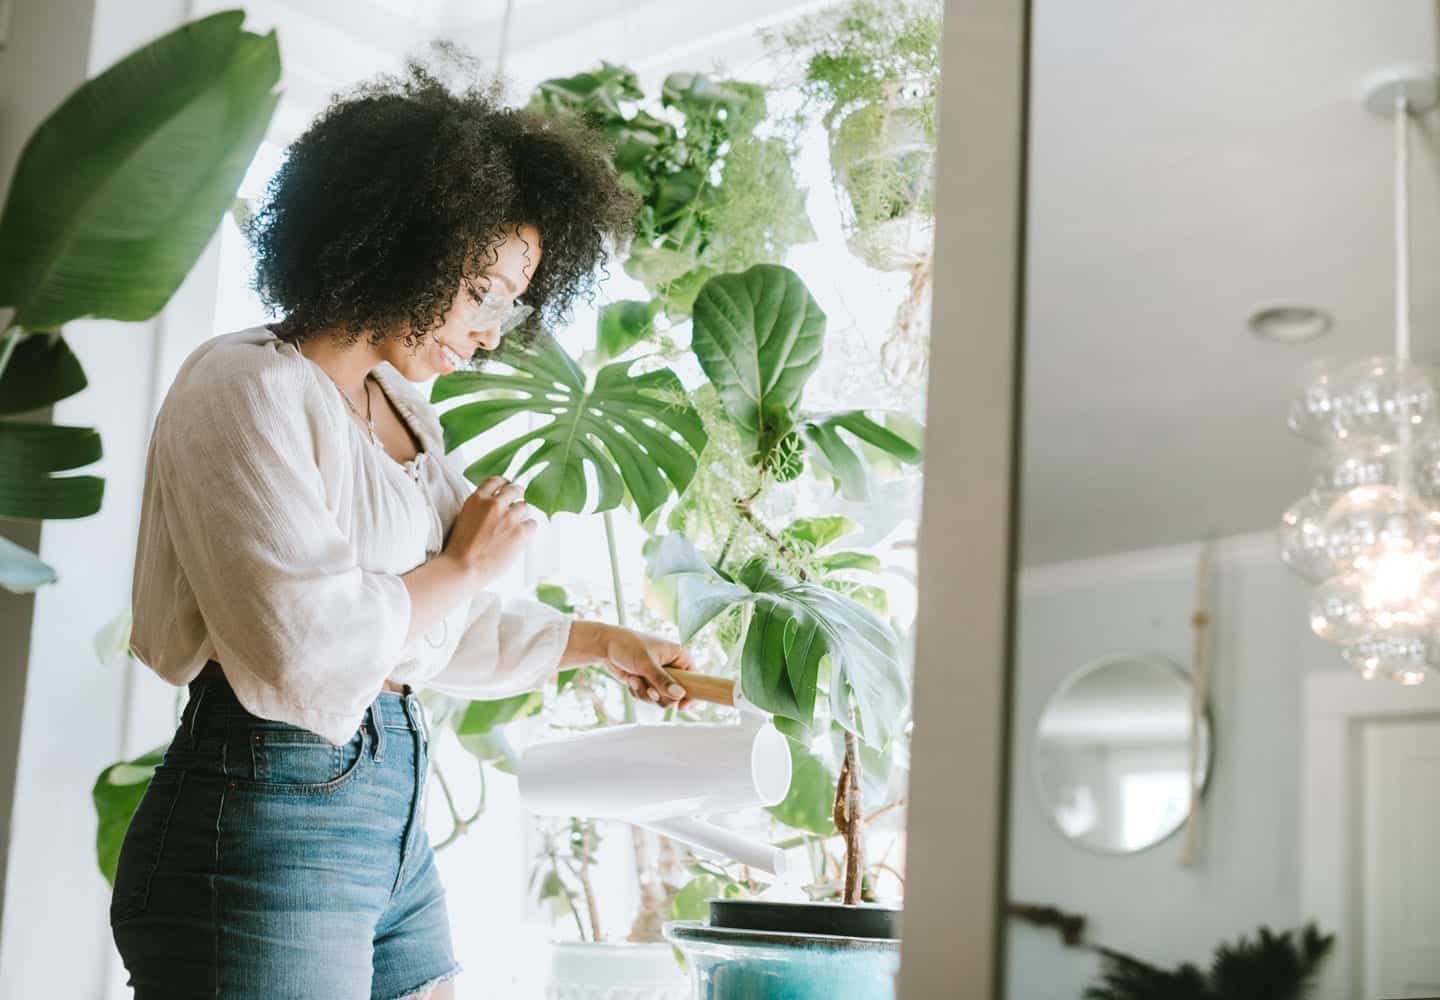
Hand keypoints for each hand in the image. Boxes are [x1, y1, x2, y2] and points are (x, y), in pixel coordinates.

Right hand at [441, 476, 534, 584]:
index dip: (504, 485)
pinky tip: (520, 538)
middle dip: (517, 496)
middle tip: (516, 507)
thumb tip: (496, 507)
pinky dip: (528, 530)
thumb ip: (480, 509)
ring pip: (525, 507)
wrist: (462, 568)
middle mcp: (494, 504)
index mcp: (477, 499)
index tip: (506, 489)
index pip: (496, 481)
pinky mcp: (520, 532)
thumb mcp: (464, 519)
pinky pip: (532, 524)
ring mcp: (509, 517)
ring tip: (515, 528)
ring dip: (522, 516)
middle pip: (514, 489)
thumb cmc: (459, 550)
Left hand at [569, 622, 694, 708]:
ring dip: (645, 693)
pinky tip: (630, 679)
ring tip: (635, 679)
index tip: (681, 706)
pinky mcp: (646, 682)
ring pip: (660, 698)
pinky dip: (637, 691)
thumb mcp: (646, 664)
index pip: (695, 678)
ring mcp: (658, 676)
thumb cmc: (628, 646)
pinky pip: (647, 697)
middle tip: (650, 690)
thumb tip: (679, 695)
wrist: (605, 646)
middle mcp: (671, 667)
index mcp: (678, 656)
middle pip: (676, 694)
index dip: (690, 694)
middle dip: (660, 695)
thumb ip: (662, 680)